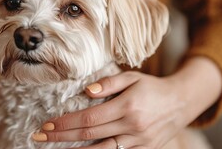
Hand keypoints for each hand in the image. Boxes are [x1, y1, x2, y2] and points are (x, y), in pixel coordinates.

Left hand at [32, 57, 221, 148]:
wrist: (181, 103)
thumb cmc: (152, 88)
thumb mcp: (132, 78)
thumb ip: (109, 83)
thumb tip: (86, 91)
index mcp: (127, 106)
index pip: (89, 118)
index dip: (66, 122)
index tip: (47, 124)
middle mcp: (131, 127)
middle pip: (89, 136)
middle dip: (61, 137)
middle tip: (39, 136)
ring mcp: (138, 142)